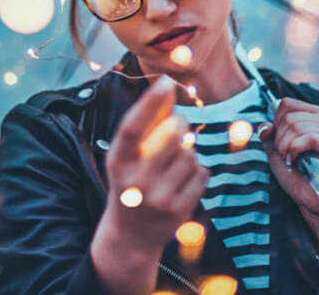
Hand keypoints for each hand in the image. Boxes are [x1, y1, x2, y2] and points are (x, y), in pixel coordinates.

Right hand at [97, 75, 208, 251]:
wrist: (130, 236)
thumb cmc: (129, 183)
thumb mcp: (127, 157)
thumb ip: (144, 125)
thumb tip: (164, 87)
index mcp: (117, 163)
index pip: (132, 128)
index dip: (149, 104)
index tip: (165, 83)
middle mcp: (135, 181)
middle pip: (171, 135)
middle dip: (178, 124)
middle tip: (176, 127)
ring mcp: (159, 198)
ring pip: (190, 154)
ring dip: (187, 152)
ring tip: (174, 163)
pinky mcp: (180, 209)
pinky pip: (201, 173)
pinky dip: (197, 170)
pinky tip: (182, 180)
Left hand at [256, 98, 318, 243]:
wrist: (308, 197)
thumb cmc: (294, 172)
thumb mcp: (275, 147)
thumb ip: (269, 131)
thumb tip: (265, 126)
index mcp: (314, 115)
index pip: (286, 104)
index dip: (275, 122)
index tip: (279, 141)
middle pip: (288, 116)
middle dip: (279, 138)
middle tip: (286, 155)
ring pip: (296, 126)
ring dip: (285, 146)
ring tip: (292, 159)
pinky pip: (308, 138)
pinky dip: (294, 150)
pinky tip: (295, 161)